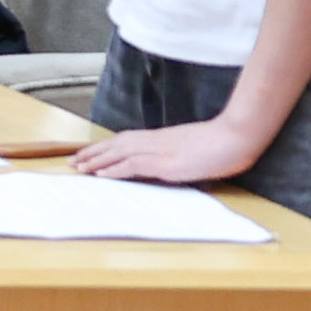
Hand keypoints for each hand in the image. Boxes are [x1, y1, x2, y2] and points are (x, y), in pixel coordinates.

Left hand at [69, 119, 262, 187]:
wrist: (237, 135)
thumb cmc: (223, 142)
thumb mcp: (194, 148)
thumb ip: (177, 155)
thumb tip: (168, 166)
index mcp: (162, 138)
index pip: (126, 140)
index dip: (105, 147)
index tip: (88, 154)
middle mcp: (156, 141)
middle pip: (116, 144)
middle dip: (93, 153)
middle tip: (72, 161)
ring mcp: (160, 151)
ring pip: (119, 153)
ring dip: (96, 161)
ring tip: (78, 168)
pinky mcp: (167, 162)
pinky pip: (134, 165)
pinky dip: (114, 169)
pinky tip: (100, 174)